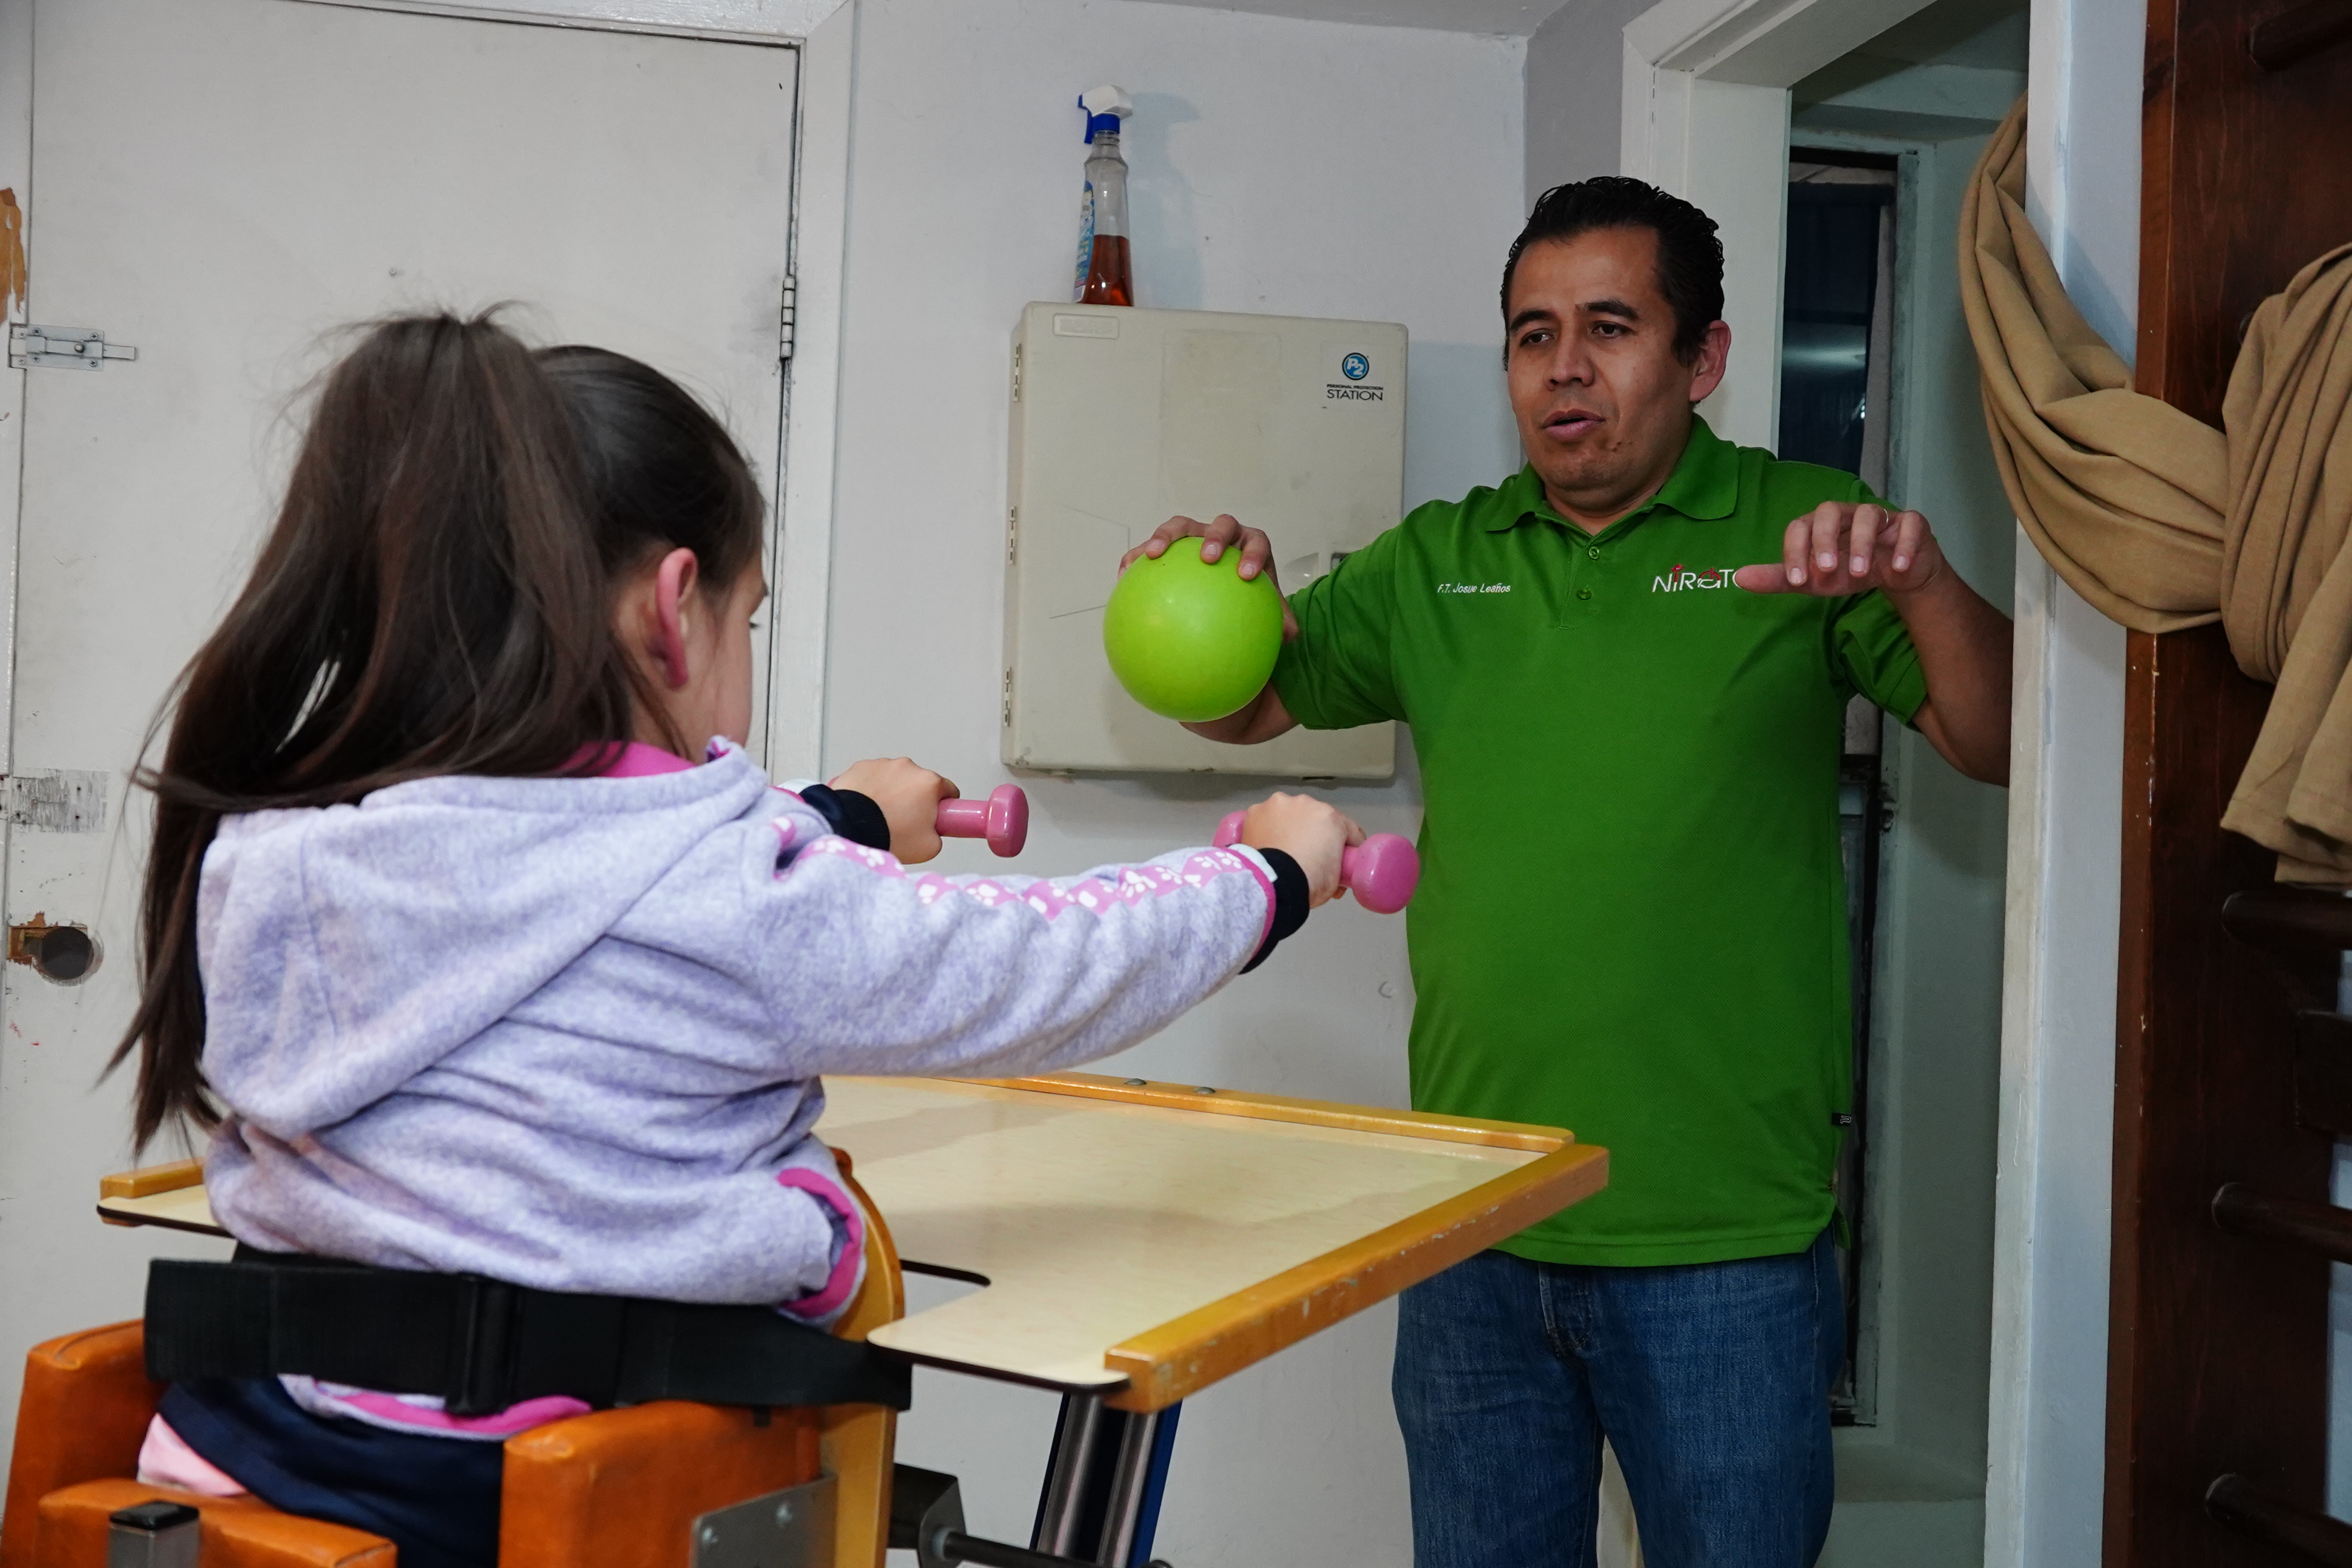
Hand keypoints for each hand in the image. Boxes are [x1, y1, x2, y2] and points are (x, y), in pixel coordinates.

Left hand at [828, 757, 955, 863]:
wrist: (850, 830)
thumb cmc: (888, 835)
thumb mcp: (929, 847)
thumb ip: (937, 835)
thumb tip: (932, 831)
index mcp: (929, 782)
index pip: (948, 790)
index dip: (943, 806)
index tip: (934, 817)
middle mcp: (907, 767)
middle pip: (919, 783)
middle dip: (914, 799)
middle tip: (903, 822)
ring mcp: (882, 765)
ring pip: (894, 779)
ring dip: (891, 793)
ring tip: (880, 816)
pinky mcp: (861, 767)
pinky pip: (872, 778)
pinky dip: (871, 789)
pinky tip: (865, 808)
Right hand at [1120, 514, 1300, 640]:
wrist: (1223, 592)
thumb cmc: (1248, 599)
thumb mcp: (1265, 610)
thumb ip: (1277, 619)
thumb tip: (1289, 636)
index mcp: (1251, 546)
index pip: (1256, 543)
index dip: (1252, 554)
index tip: (1246, 575)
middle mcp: (1224, 536)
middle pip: (1221, 525)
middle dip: (1214, 537)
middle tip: (1208, 557)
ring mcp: (1195, 537)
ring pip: (1180, 527)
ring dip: (1164, 537)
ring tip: (1151, 555)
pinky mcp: (1169, 547)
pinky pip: (1150, 549)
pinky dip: (1136, 558)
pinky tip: (1122, 576)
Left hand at [1237, 792, 1363, 907]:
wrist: (1271, 884)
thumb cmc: (1308, 881)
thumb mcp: (1335, 881)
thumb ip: (1337, 868)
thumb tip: (1335, 874)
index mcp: (1330, 818)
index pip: (1347, 829)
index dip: (1346, 845)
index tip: (1341, 858)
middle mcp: (1305, 803)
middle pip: (1315, 818)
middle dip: (1313, 833)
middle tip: (1306, 855)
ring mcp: (1278, 805)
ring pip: (1288, 814)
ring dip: (1288, 826)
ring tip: (1281, 849)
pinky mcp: (1255, 812)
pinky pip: (1266, 819)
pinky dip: (1266, 828)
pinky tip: (1264, 844)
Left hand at [1733, 502, 1948, 598]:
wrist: (1897, 575)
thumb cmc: (1850, 571)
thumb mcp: (1816, 580)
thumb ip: (1781, 579)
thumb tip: (1739, 578)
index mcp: (1821, 525)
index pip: (1800, 526)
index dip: (1796, 551)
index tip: (1799, 580)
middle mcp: (1848, 515)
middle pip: (1830, 511)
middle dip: (1826, 540)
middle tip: (1827, 570)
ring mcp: (1881, 517)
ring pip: (1870, 514)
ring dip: (1863, 544)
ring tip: (1859, 573)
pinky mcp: (1911, 523)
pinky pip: (1909, 523)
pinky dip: (1903, 544)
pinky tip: (1896, 567)